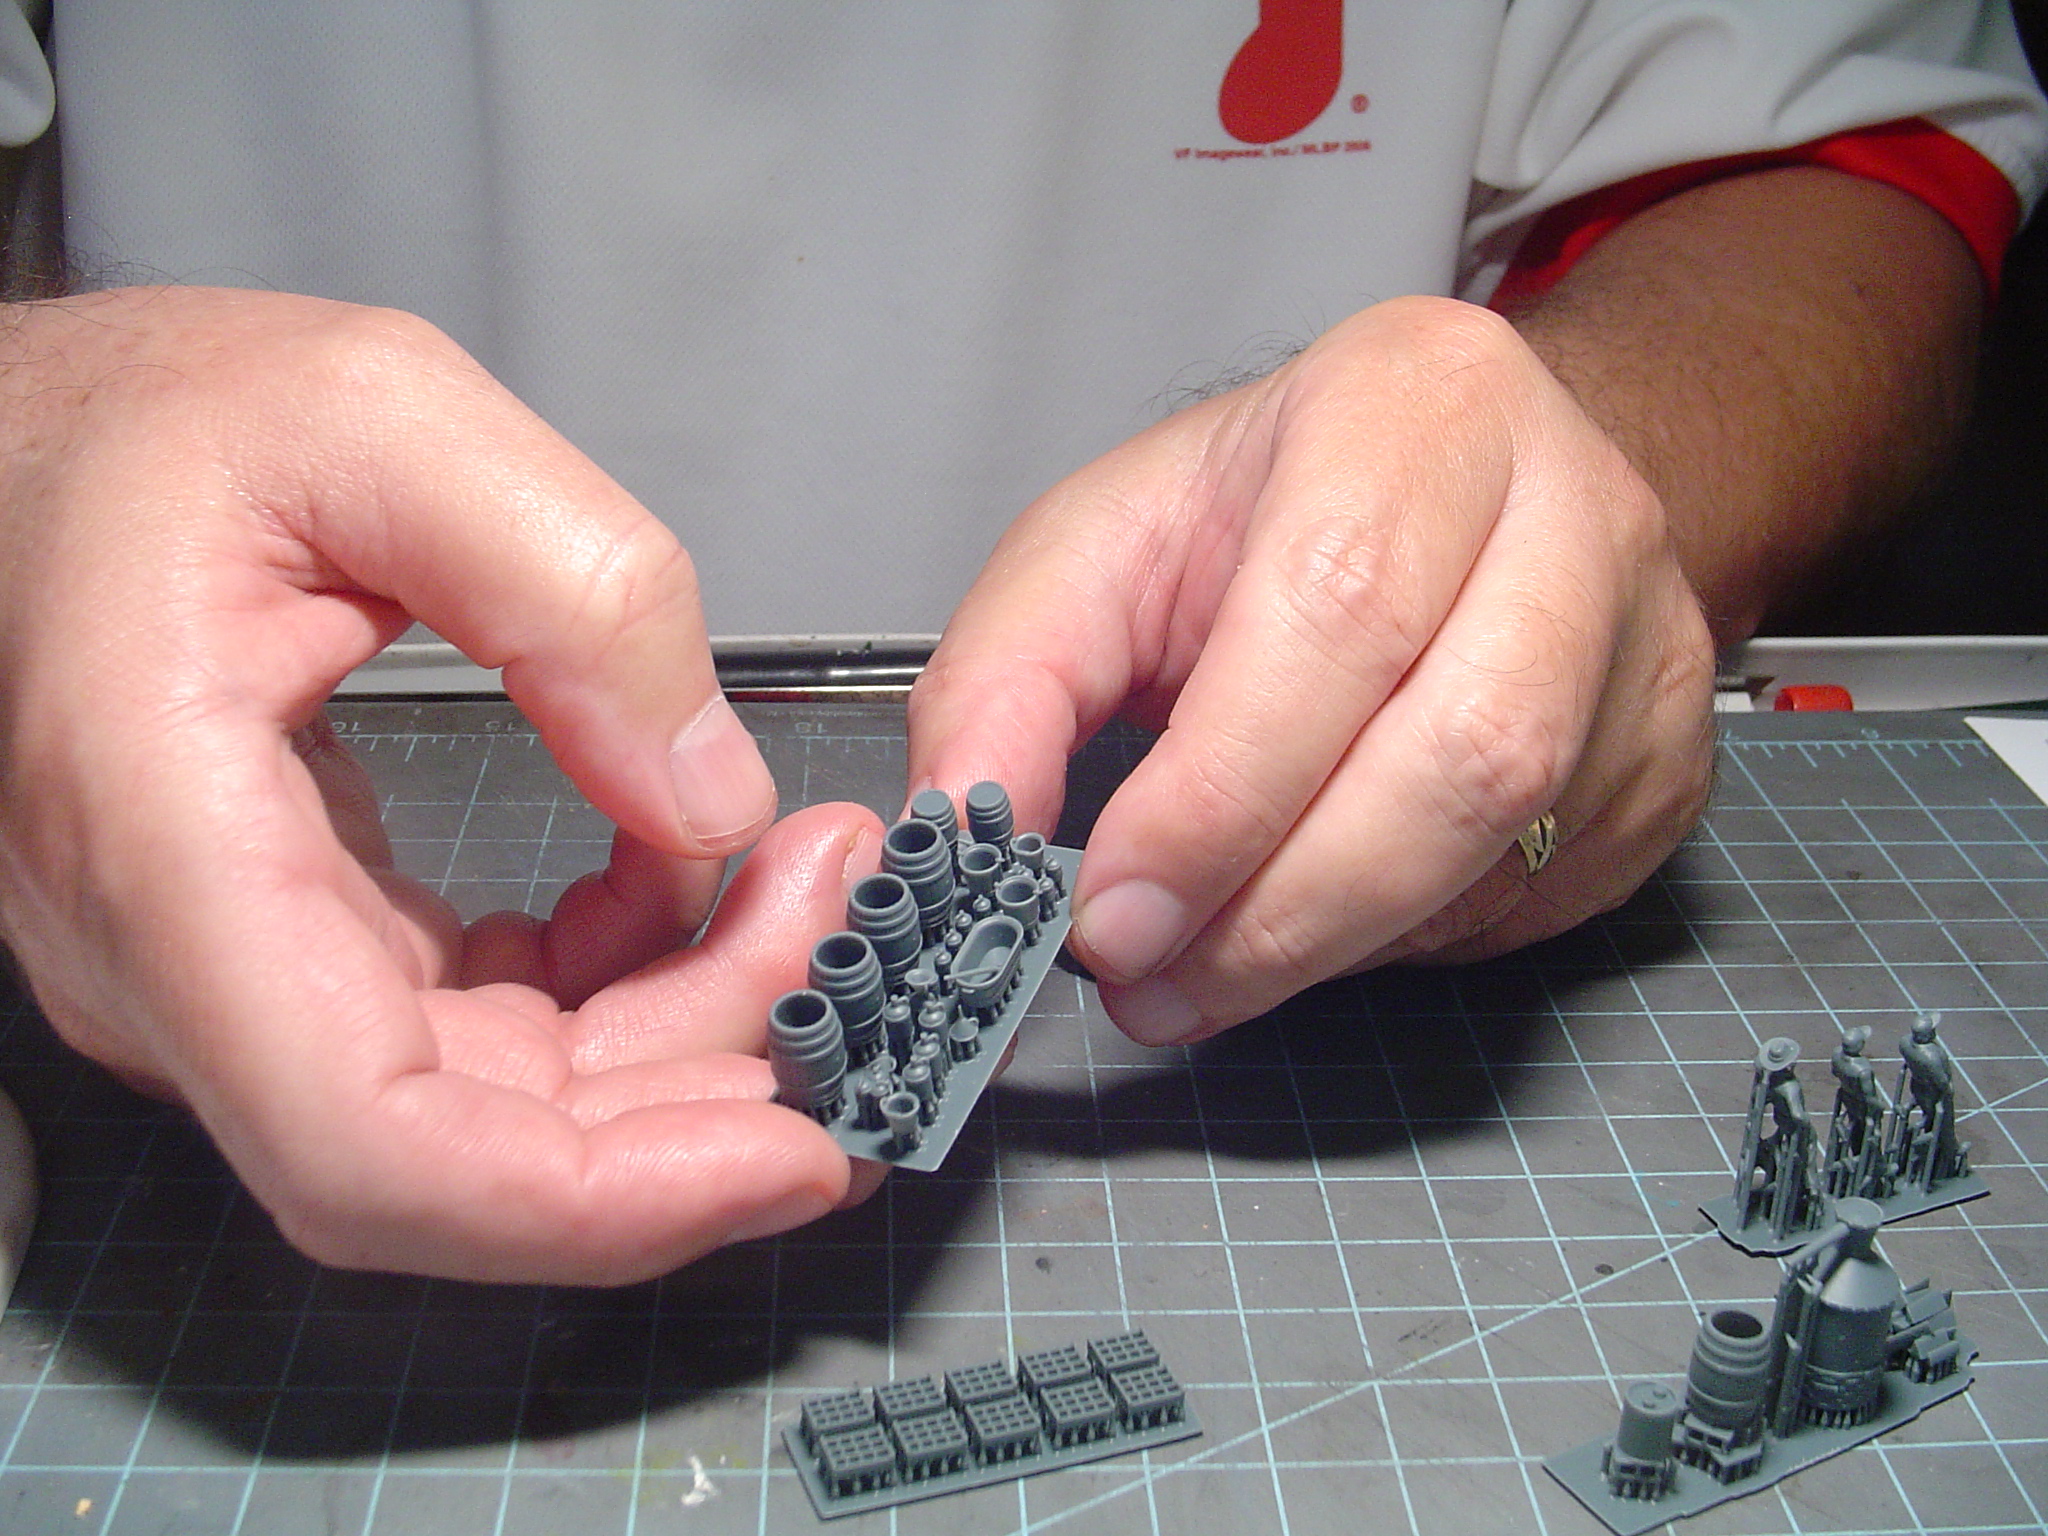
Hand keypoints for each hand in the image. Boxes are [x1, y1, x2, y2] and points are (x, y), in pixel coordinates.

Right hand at [0, 286, 873, 1280]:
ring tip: (805, 885)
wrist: (14, 447)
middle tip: (851, 944)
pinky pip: (478, 1030)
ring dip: (680, 1027)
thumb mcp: (383, 417)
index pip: (375, 1146)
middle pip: (478, 1151)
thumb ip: (576, 593)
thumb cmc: (139, 424)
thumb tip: (713, 803)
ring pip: (496, 1102)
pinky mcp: (295, 945)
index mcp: (171, 846)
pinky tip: (682, 878)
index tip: (790, 1147)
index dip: (602, 1197)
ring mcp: (240, 973)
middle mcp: (188, 963)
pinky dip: (612, 984)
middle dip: (702, 1083)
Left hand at [909, 296, 1715, 1044]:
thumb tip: (963, 833)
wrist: (1456, 493)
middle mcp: (1569, 507)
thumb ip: (1005, 678)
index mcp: (1414, 405)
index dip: (1219, 795)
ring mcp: (1645, 637)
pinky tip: (1328, 908)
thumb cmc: (1269, 514)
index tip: (1109, 913)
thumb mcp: (1097, 547)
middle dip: (1284, 908)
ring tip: (1211, 968)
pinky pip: (1541, 893)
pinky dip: (1408, 937)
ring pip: (1510, 840)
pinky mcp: (1667, 753)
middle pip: (1460, 749)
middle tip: (1156, 982)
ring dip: (1337, 942)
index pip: (1336, 613)